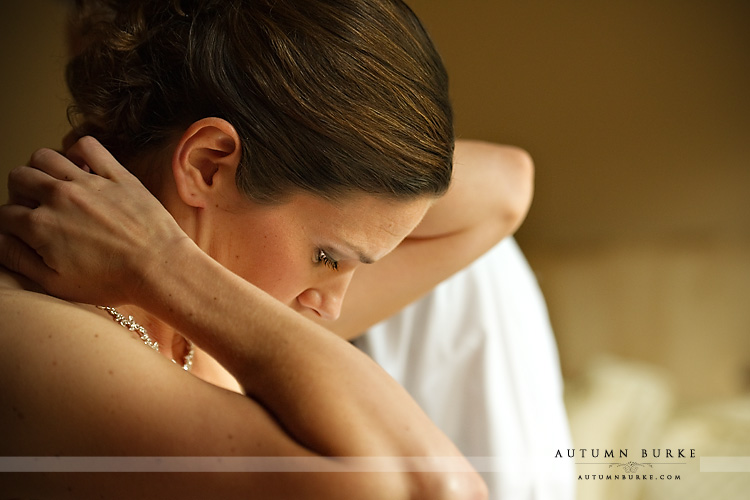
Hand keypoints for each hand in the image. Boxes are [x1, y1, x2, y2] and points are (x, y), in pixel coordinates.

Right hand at [0, 136, 189, 304]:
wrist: (159, 269)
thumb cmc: (113, 282)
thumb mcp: (56, 284)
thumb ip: (19, 260)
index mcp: (40, 226)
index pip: (5, 214)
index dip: (12, 225)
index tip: (26, 233)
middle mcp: (58, 198)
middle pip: (19, 178)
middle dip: (21, 193)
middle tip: (38, 208)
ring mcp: (88, 182)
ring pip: (44, 156)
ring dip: (43, 169)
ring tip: (56, 187)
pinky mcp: (117, 175)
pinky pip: (87, 145)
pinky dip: (78, 151)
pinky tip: (82, 168)